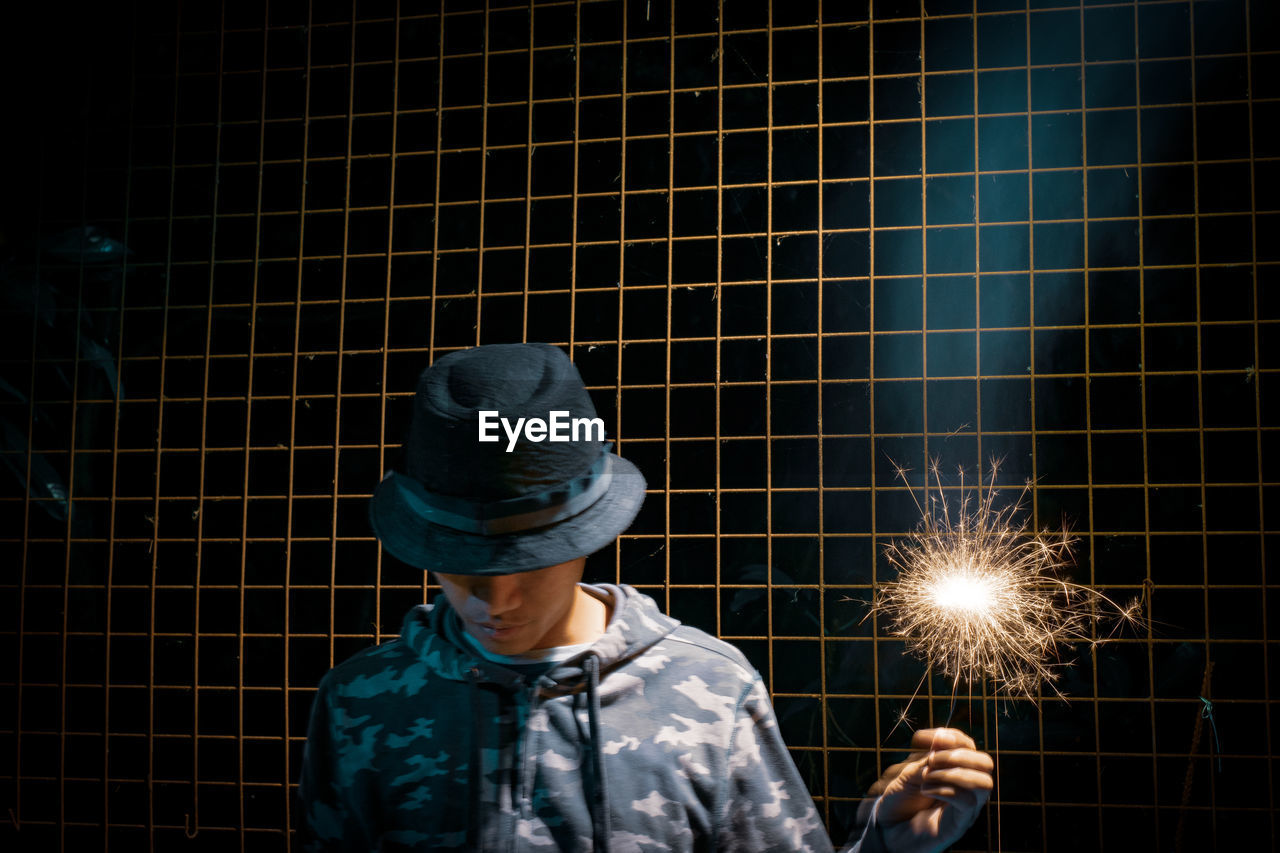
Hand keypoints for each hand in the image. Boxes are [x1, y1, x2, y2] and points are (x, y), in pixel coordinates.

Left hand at [869, 728, 993, 852]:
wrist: (888, 830)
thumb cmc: (900, 800)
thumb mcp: (910, 772)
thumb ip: (927, 757)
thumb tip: (941, 738)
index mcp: (955, 769)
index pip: (968, 745)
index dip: (949, 736)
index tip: (921, 739)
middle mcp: (966, 787)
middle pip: (985, 762)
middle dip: (958, 754)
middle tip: (931, 760)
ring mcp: (966, 807)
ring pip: (983, 783)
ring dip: (952, 773)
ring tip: (927, 776)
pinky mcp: (959, 824)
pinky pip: (967, 802)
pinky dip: (944, 790)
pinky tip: (925, 789)